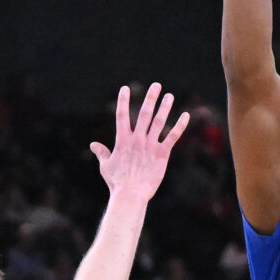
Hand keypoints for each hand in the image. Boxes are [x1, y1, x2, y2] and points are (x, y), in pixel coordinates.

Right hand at [89, 85, 188, 208]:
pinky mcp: (162, 154)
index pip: (122, 116)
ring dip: (165, 107)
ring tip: (169, 96)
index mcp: (122, 140)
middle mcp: (137, 139)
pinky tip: (186, 115)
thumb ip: (102, 153)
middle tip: (156, 85)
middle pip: (144, 114)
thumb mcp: (106, 166)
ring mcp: (150, 146)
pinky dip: (180, 126)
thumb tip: (93, 145)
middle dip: (150, 98)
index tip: (125, 88)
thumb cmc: (117, 182)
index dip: (123, 101)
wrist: (131, 194)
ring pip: (159, 122)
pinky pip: (173, 137)